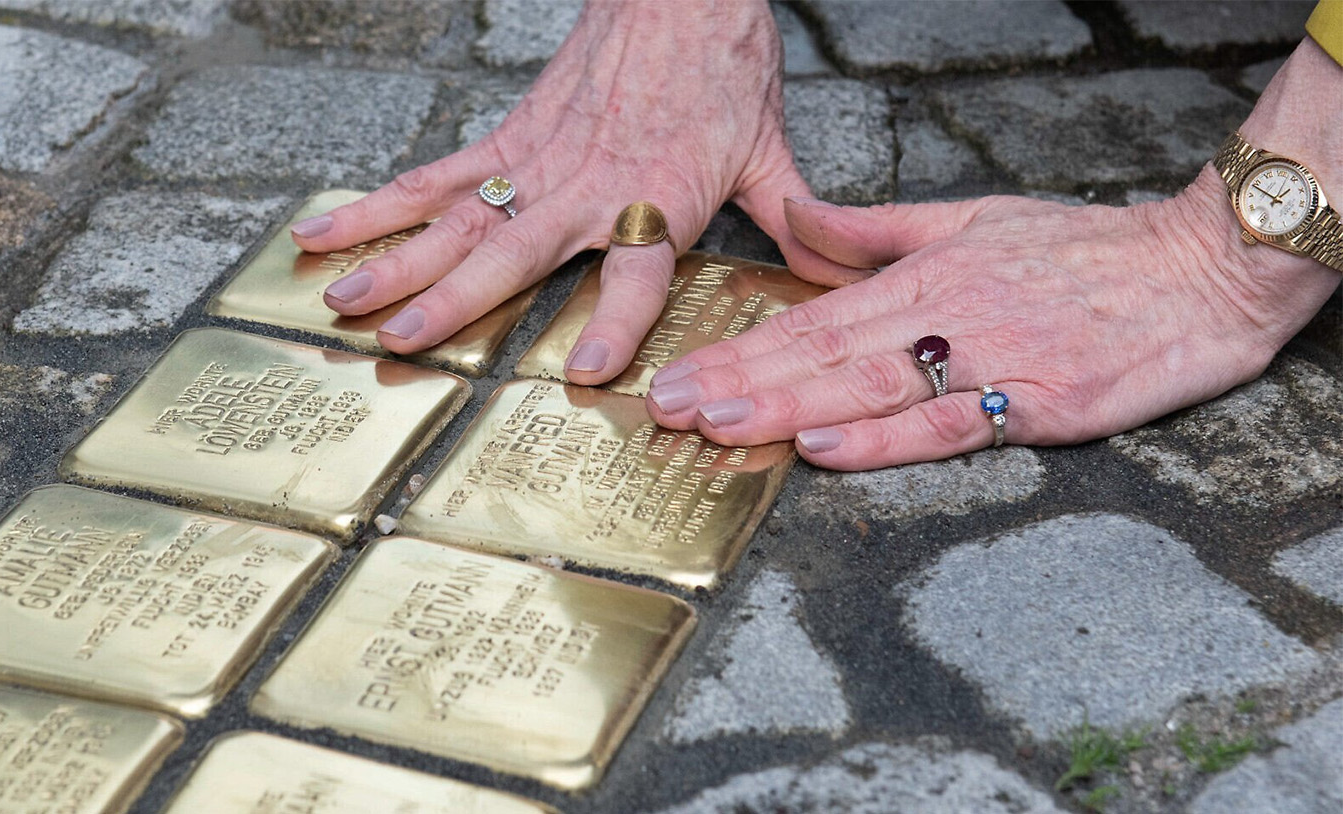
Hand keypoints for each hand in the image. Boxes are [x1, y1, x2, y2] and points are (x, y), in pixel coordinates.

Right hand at [290, 0, 856, 383]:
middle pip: (514, 251)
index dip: (617, 324)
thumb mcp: (770, 149)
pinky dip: (379, 205)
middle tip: (398, 344)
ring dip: (396, 262)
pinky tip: (328, 230)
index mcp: (659, 197)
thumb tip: (831, 269)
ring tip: (342, 303)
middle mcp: (589, 188)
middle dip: (453, 301)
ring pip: (456, 219)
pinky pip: (437, 176)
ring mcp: (538, 162)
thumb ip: (793, 218)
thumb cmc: (724, 65)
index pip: (637, 273)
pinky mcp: (510, 138)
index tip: (594, 375)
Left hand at [643, 173, 1338, 469]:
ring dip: (789, 407)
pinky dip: (888, 439)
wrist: (1202, 269)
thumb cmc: (1084, 249)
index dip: (741, 349)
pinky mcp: (1041, 400)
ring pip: (872, 386)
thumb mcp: (972, 219)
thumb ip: (876, 230)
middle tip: (668, 409)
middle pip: (825, 354)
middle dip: (740, 383)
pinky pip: (952, 425)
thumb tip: (797, 221)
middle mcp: (946, 314)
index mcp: (925, 275)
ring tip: (720, 425)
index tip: (680, 374)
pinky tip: (828, 449)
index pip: (812, 318)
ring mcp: (991, 359)